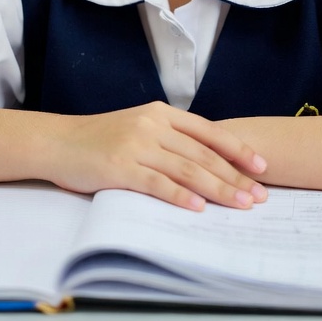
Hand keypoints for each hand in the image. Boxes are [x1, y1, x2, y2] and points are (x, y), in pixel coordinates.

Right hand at [43, 101, 267, 210]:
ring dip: (218, 189)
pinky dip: (180, 196)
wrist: (59, 142)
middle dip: (236, 176)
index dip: (238, 149)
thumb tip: (208, 163)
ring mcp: (136, 145)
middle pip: (203, 153)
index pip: (209, 131)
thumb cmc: (100, 139)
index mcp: (161, 113)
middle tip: (260, 195)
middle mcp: (152, 125)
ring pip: (187, 168)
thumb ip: (169, 139)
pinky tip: (199, 207)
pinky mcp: (120, 167)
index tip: (262, 167)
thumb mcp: (139, 127)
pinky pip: (157, 183)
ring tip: (241, 204)